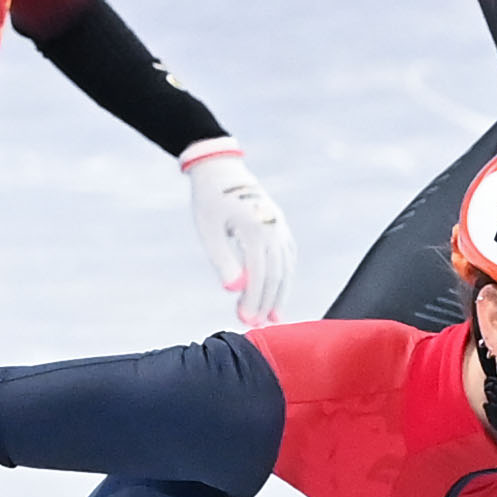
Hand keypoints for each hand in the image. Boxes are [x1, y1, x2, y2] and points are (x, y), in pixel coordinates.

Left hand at [179, 139, 296, 326]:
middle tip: (256, 324)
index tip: (246, 321)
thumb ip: (222, 260)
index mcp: (255, 228)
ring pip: (285, 267)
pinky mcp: (281, 227)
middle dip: (265, 302)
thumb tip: (234, 289)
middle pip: (275, 274)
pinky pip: (288, 257)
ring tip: (272, 318)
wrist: (222, 172)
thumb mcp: (209, 231)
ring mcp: (280, 227)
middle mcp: (274, 228)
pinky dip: (284, 278)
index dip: (254, 300)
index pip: (259, 274)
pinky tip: (278, 295)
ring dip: (278, 294)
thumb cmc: (210, 202)